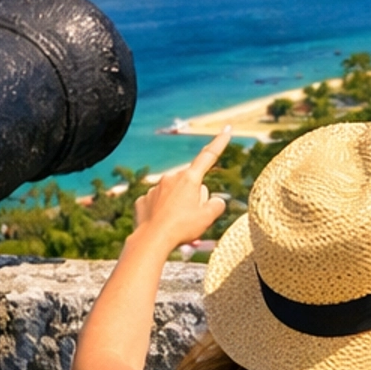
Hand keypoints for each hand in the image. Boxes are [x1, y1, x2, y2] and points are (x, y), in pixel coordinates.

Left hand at [132, 134, 229, 256]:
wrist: (151, 240)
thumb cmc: (182, 228)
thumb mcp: (208, 217)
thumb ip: (216, 205)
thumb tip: (214, 200)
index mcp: (189, 179)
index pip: (208, 156)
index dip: (219, 142)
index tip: (227, 129)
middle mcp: (171, 178)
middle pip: (191, 184)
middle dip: (194, 196)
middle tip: (192, 217)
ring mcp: (155, 188)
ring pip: (174, 194)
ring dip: (178, 205)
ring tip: (176, 224)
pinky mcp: (143, 200)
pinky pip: (158, 204)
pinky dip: (162, 212)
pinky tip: (161, 224)